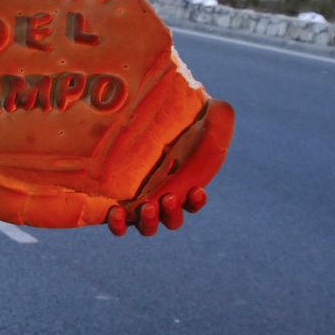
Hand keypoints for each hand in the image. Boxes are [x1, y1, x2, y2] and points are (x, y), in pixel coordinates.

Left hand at [105, 99, 232, 236]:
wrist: (129, 116)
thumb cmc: (169, 118)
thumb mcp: (194, 111)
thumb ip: (215, 114)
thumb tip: (219, 108)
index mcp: (181, 182)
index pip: (193, 201)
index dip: (196, 201)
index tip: (197, 190)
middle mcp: (161, 198)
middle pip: (172, 219)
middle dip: (173, 212)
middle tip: (168, 198)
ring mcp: (138, 203)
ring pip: (148, 227)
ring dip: (150, 222)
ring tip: (147, 207)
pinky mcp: (116, 204)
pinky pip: (118, 225)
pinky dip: (118, 226)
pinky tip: (115, 212)